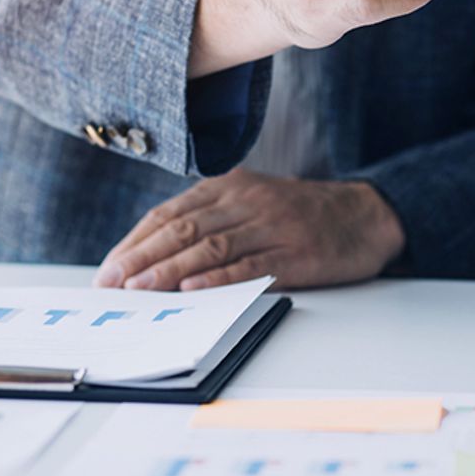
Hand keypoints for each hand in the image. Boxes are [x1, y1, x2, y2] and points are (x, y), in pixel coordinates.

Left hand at [92, 169, 405, 290]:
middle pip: (184, 228)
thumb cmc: (301, 214)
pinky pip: (250, 265)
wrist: (365, 216)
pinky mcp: (296, 253)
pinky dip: (218, 277)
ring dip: (170, 269)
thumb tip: (152, 258)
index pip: (170, 213)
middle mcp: (248, 201)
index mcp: (231, 186)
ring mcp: (273, 226)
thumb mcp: (252, 202)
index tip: (109, 268)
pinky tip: (193, 287)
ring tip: (140, 289)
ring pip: (211, 246)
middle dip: (142, 258)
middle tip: (113, 283)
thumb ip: (210, 220)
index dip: (135, 242)